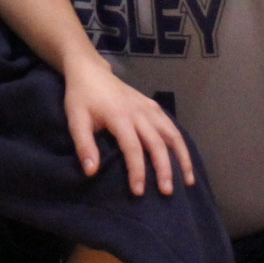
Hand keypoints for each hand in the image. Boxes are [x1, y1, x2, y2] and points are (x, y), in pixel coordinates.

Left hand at [61, 57, 191, 193]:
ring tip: (188, 180)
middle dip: (164, 169)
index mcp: (119, 115)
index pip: (132, 148)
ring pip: (172, 134)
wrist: (90, 70)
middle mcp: (139, 112)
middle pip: (157, 143)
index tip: (139, 192)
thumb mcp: (75, 119)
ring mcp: (148, 107)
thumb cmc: (82, 97)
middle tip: (167, 192)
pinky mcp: (152, 105)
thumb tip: (91, 172)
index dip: (137, 171)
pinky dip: (180, 143)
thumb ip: (84, 145)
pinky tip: (184, 159)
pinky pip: (170, 126)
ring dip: (182, 157)